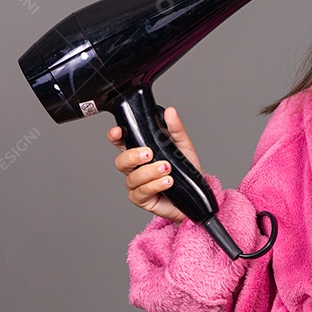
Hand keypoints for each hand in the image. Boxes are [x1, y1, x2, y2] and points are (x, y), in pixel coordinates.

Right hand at [108, 106, 199, 223]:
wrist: (195, 196)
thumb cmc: (185, 171)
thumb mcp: (183, 146)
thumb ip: (175, 129)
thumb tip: (170, 112)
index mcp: (141, 152)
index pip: (122, 142)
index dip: (115, 136)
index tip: (118, 131)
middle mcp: (135, 168)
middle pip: (121, 161)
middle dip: (133, 156)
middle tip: (149, 153)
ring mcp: (137, 185)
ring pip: (132, 178)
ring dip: (150, 172)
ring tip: (167, 169)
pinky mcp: (142, 199)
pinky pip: (142, 192)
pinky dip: (155, 185)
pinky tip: (167, 182)